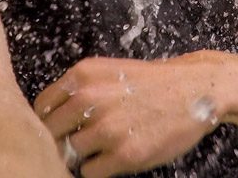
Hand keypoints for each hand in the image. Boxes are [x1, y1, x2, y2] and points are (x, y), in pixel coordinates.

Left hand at [34, 54, 221, 177]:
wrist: (195, 90)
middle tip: (79, 141)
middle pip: (51, 133)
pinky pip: (90, 173)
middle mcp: (90, 99)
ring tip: (101, 147)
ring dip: (82, 155)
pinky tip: (113, 156)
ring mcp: (107, 128)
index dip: (49, 121)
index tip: (59, 128)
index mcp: (83, 75)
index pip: (42, 107)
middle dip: (62, 140)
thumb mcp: (107, 70)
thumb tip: (48, 118)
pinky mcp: (124, 154)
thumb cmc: (151, 83)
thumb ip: (77, 89)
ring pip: (69, 154)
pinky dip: (98, 169)